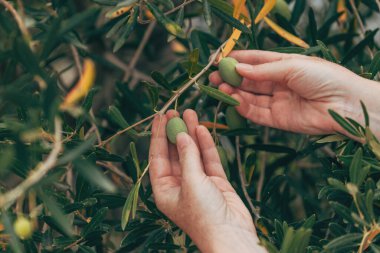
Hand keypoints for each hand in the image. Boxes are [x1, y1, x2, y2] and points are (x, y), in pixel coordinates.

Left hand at [149, 109, 266, 252]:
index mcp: (164, 189)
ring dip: (191, 133)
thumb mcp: (191, 184)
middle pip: (175, 152)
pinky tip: (202, 128)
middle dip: (175, 131)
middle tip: (175, 110)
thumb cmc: (204, 216)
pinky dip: (206, 144)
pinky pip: (208, 159)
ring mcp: (198, 181)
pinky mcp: (215, 181)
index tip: (159, 116)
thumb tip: (183, 134)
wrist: (231, 235)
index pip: (157, 157)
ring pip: (193, 152)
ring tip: (191, 112)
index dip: (158, 135)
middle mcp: (179, 184)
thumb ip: (187, 157)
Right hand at [210, 50, 379, 136]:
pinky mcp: (279, 119)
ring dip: (234, 93)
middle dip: (231, 78)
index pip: (256, 61)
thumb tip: (237, 68)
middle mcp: (279, 83)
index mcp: (284, 65)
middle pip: (250, 81)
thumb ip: (262, 71)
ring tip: (220, 89)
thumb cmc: (323, 77)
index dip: (237, 61)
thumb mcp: (291, 67)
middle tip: (213, 78)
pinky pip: (257, 113)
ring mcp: (278, 102)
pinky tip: (232, 101)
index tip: (219, 60)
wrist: (344, 105)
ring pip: (251, 97)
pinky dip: (243, 108)